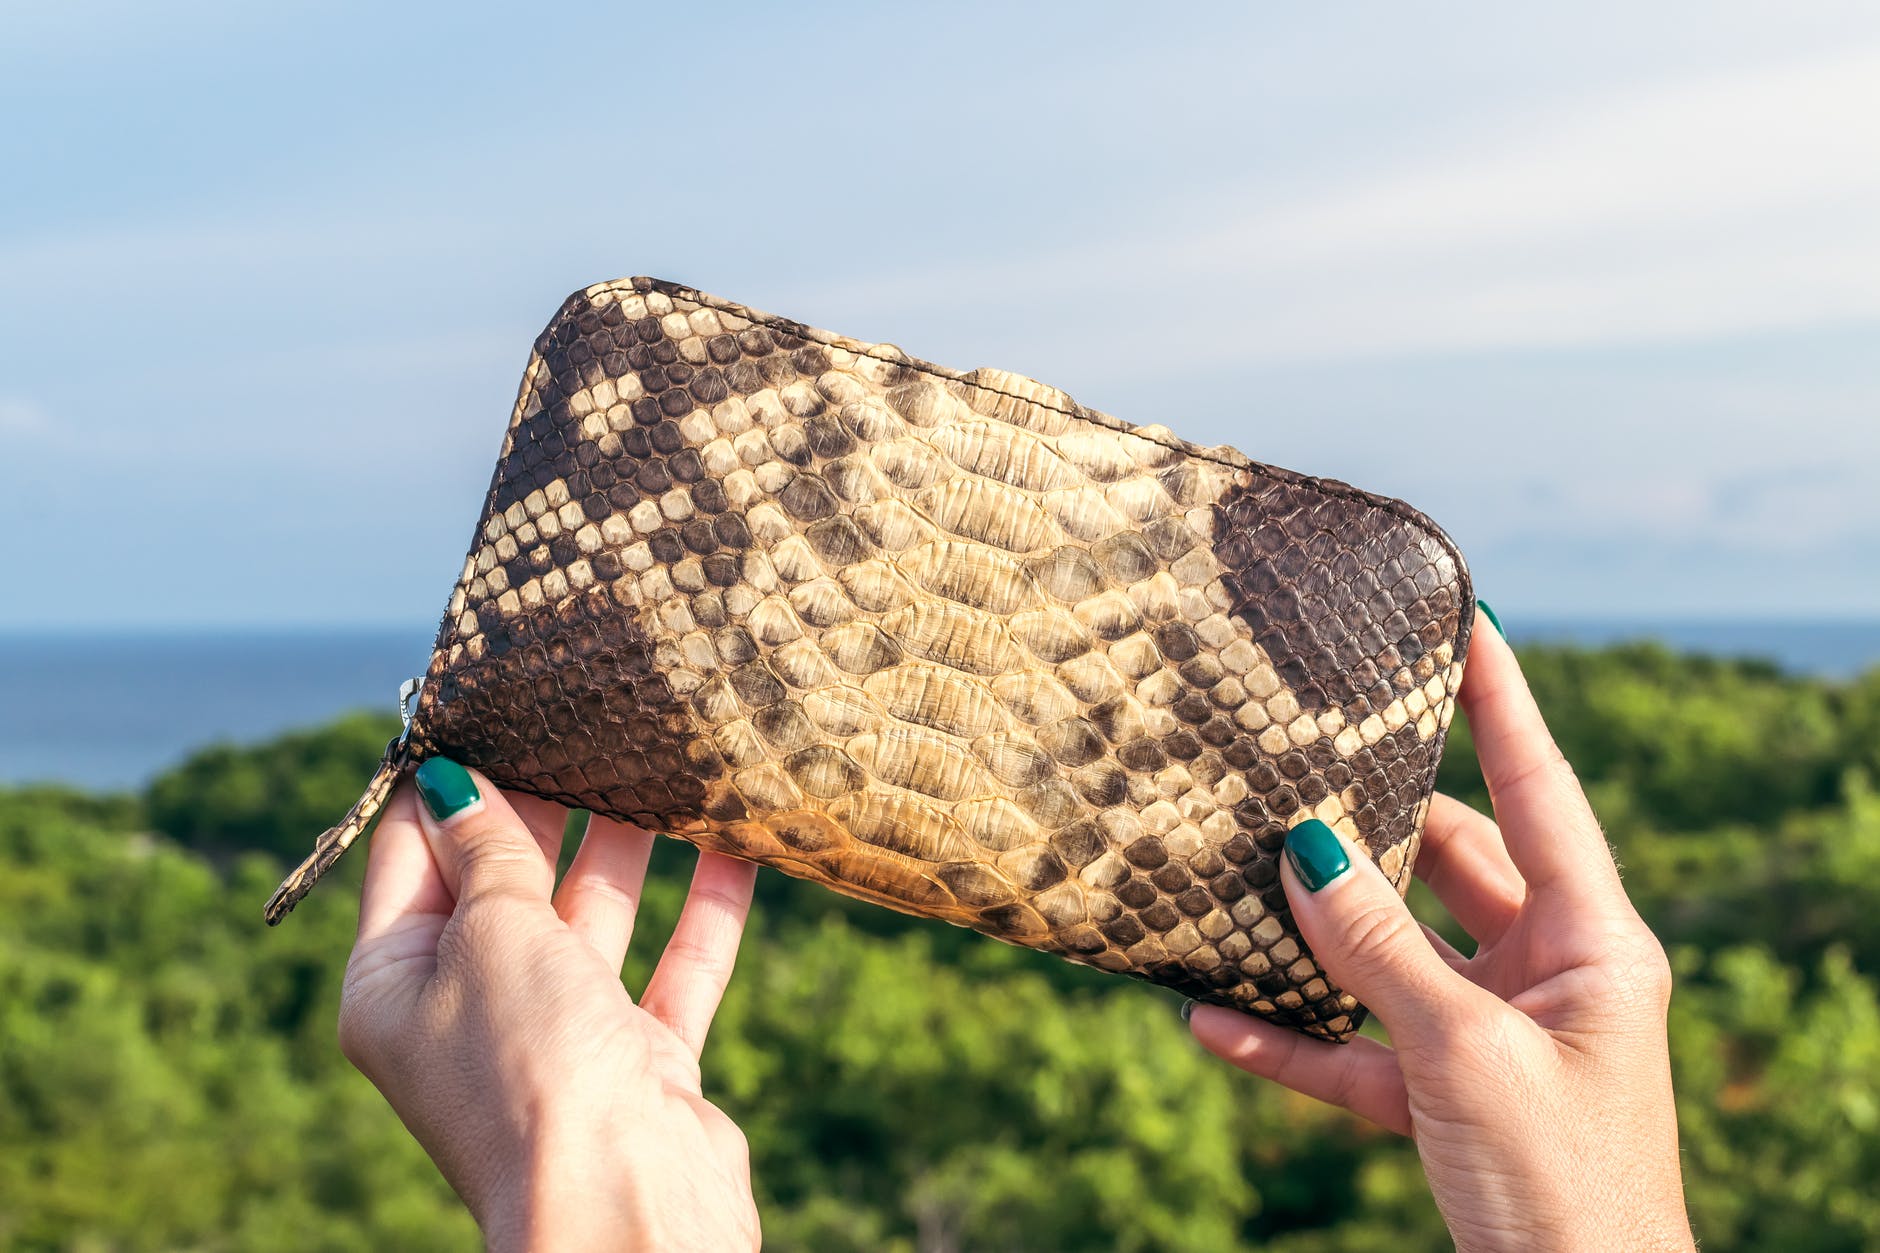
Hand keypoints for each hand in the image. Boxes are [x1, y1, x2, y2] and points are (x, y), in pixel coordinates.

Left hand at [337, 759, 760, 1251]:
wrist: (622, 1207)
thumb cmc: (531, 1068)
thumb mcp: (493, 934)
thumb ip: (488, 852)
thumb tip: (450, 781)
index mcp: (395, 985)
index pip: (411, 855)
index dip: (445, 778)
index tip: (484, 699)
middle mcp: (471, 1011)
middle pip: (508, 882)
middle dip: (549, 803)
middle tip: (587, 713)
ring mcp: (560, 1039)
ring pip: (596, 918)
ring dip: (632, 847)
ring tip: (664, 761)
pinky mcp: (640, 1062)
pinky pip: (673, 967)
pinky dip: (703, 910)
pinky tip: (737, 845)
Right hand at [1188, 608, 1693, 1251]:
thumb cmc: (1562, 1184)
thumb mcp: (1463, 1053)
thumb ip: (1379, 949)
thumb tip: (1304, 850)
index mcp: (1594, 941)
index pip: (1540, 790)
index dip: (1502, 704)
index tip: (1467, 625)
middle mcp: (1548, 972)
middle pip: (1448, 864)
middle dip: (1368, 830)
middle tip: (1292, 772)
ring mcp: (1492, 1034)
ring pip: (1390, 952)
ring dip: (1314, 936)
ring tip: (1233, 884)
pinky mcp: (1444, 1097)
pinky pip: (1356, 1048)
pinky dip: (1292, 1036)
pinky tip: (1212, 1019)